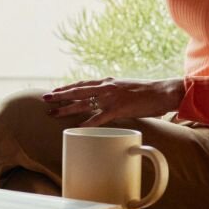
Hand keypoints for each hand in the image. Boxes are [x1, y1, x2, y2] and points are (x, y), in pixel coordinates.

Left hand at [43, 77, 185, 123]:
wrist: (163, 91)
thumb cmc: (147, 91)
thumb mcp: (126, 87)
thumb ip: (114, 92)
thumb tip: (106, 98)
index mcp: (108, 82)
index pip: (83, 83)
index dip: (68, 87)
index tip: (55, 90)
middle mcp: (106, 87)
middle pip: (78, 91)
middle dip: (60, 95)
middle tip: (45, 99)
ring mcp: (111, 98)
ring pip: (83, 103)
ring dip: (67, 109)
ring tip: (53, 113)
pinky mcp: (118, 109)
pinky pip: (98, 118)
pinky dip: (86, 123)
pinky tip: (75, 127)